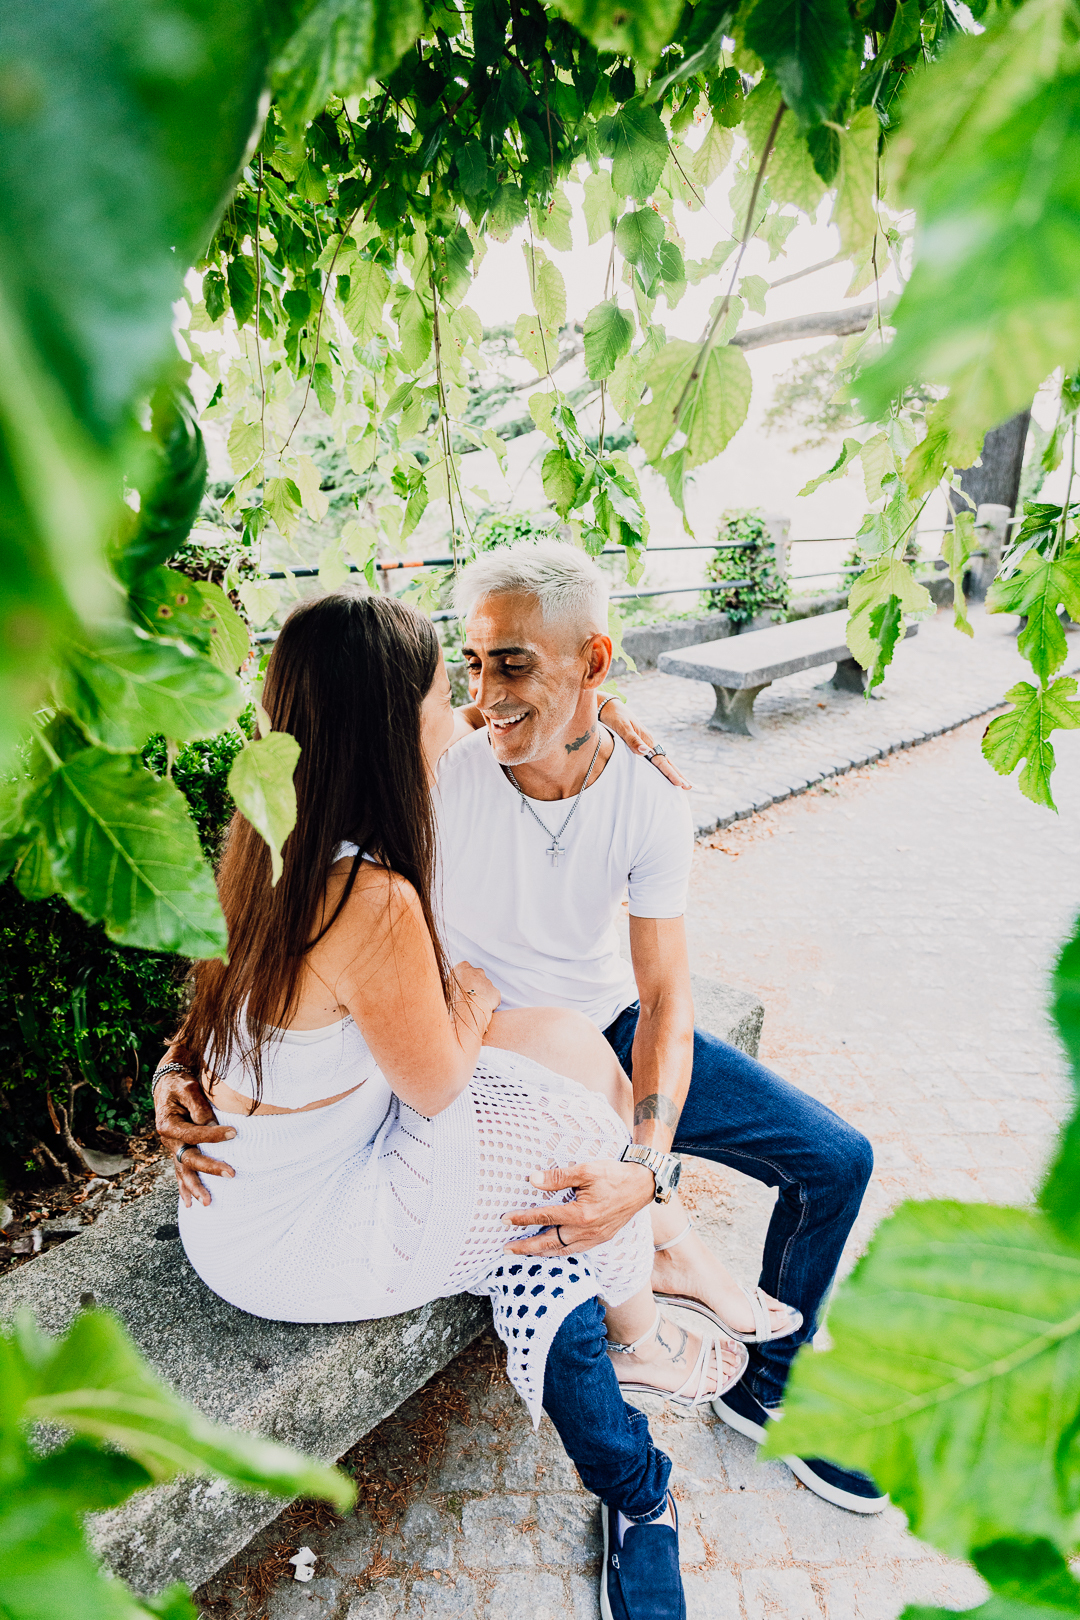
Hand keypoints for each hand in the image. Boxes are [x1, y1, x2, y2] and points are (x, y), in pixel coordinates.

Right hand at [155, 1069, 235, 1209]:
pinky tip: (189, 1203)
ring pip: (183, 1171)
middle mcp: (168, 1140)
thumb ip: (199, 1107)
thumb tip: (212, 1125)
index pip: (193, 1134)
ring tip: (207, 1202)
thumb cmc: (180, 1084)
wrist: (168, 1084)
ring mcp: (172, 1148)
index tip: (234, 1133)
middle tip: (232, 1174)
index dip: (213, 1135)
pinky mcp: (177, 1150)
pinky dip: (184, 1187)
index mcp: (168, 1124)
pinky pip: (180, 1172)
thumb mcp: (188, 1088)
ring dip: (194, 1187)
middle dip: (209, 1168)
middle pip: (188, 1159)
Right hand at [454, 961, 500, 1033]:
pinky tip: (481, 1009)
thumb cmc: (452, 1000)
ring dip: (481, 993)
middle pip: (477, 975)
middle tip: (467, 996)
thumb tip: (452, 985)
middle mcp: (477, 971)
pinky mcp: (496, 992)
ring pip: (485, 986)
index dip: (463, 978)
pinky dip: (489, 1001)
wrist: (466, 1011)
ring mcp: (488, 981)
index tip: (461, 986)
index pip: (464, 968)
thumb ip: (451, 982)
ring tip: (474, 1005)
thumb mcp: (445, 987)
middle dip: (474, 984)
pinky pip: (493, 996)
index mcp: (463, 967)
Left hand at [501, 1158, 654, 1255]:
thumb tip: (533, 1180)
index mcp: (581, 1214)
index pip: (545, 1218)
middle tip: (505, 1249)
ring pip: (562, 1251)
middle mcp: (586, 1231)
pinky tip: (551, 1250)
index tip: (504, 1219)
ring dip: (540, 1253)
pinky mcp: (600, 1239)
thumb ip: (558, 1177)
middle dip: (525, 1247)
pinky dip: (559, 1253)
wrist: (642, 1186)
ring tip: (523, 1253)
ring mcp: (594, 1238)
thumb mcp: (586, 1170)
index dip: (522, 1219)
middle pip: (549, 1243)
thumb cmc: (614, 1175)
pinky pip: (575, 1251)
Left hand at [599, 699, 690, 789]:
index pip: (661, 761)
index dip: (671, 773)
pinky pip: (654, 758)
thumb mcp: (622, 727)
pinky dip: (662, 767)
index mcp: (647, 740)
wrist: (609, 706)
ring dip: (672, 771)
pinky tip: (663, 772)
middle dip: (677, 774)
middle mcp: (650, 742)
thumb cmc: (614, 716)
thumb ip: (632, 740)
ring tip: (681, 782)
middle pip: (666, 761)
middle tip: (689, 787)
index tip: (680, 784)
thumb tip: (645, 751)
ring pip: (662, 760)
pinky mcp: (641, 743)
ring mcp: (646, 743)